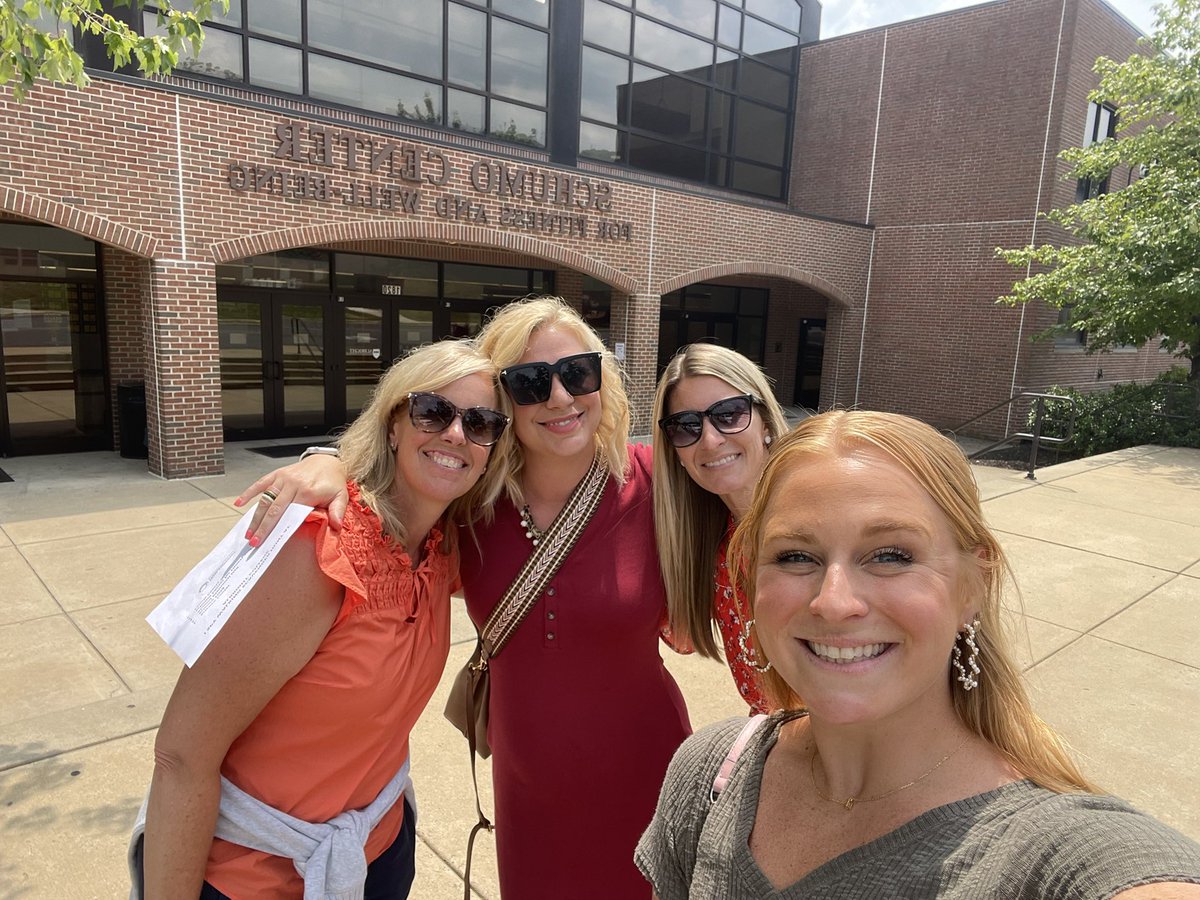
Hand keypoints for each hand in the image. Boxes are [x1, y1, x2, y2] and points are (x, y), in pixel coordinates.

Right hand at [234, 455, 350, 545]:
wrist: (328, 461)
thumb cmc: (333, 482)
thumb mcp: (341, 496)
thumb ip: (338, 511)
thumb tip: (337, 527)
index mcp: (307, 491)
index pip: (289, 515)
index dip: (277, 529)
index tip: (267, 543)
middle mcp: (293, 483)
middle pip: (274, 509)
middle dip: (262, 527)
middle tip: (253, 542)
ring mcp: (284, 477)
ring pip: (265, 498)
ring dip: (255, 516)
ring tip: (248, 532)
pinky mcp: (278, 473)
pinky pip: (261, 483)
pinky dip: (249, 492)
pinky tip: (239, 503)